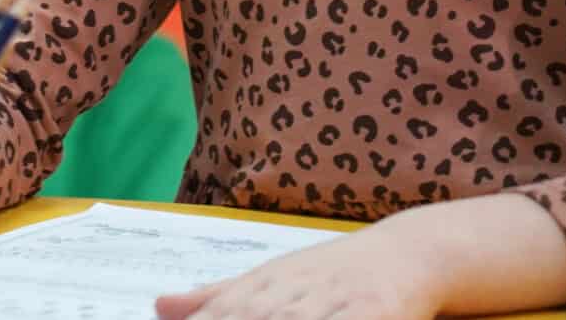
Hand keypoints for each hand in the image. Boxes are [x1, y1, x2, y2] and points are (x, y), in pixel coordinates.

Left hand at [152, 227, 440, 319]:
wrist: (407, 251)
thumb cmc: (332, 271)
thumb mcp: (272, 278)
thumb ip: (218, 295)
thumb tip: (159, 304)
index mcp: (266, 285)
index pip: (223, 312)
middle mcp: (294, 292)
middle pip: (252, 318)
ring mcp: (334, 301)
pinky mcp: (374, 310)